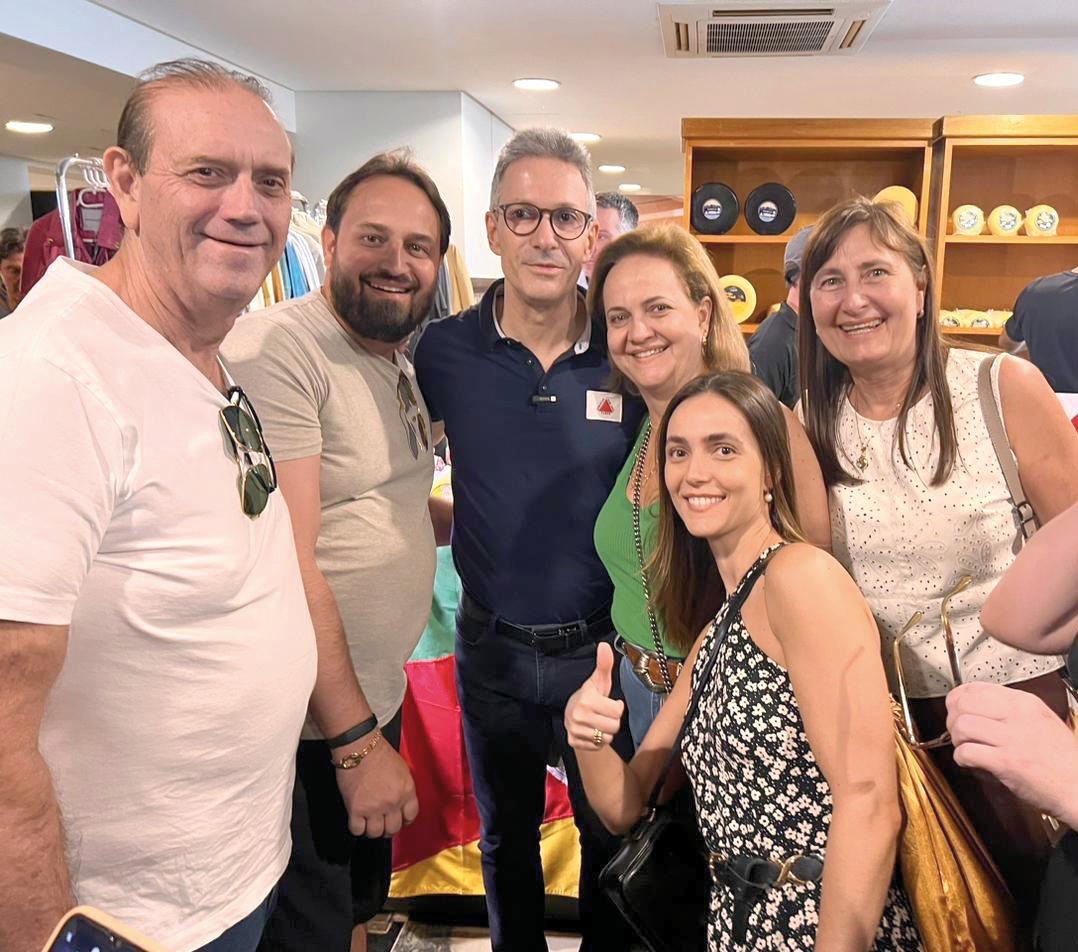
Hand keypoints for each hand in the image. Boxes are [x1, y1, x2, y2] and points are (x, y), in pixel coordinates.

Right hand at [335, 736, 418, 837]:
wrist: (360, 747)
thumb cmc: (379, 753)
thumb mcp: (402, 770)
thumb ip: (404, 789)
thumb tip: (401, 803)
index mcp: (407, 791)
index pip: (411, 816)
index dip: (404, 821)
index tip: (399, 820)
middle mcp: (393, 802)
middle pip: (393, 829)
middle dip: (388, 828)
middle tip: (382, 823)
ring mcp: (374, 807)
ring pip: (375, 833)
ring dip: (371, 830)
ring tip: (368, 822)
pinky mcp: (356, 809)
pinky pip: (357, 830)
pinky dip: (357, 828)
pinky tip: (357, 820)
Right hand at [565, 642, 624, 751]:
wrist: (571, 713)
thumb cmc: (591, 696)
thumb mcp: (599, 681)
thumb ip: (604, 664)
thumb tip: (604, 645)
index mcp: (586, 699)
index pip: (618, 711)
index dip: (616, 707)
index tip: (608, 703)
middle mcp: (578, 715)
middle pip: (614, 727)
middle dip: (612, 721)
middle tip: (603, 714)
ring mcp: (575, 730)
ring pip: (607, 738)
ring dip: (606, 732)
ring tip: (598, 723)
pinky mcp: (573, 742)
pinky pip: (597, 747)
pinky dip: (597, 742)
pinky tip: (591, 731)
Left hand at [947, 681, 1077, 827]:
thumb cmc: (1062, 759)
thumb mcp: (1041, 721)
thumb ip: (1011, 711)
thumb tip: (979, 707)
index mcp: (1024, 703)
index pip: (976, 688)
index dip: (958, 698)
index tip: (956, 709)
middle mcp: (1017, 715)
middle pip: (962, 703)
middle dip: (952, 718)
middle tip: (957, 732)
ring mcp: (1012, 738)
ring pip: (961, 725)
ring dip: (956, 739)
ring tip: (965, 747)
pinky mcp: (1007, 762)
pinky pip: (967, 752)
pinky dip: (961, 758)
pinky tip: (970, 762)